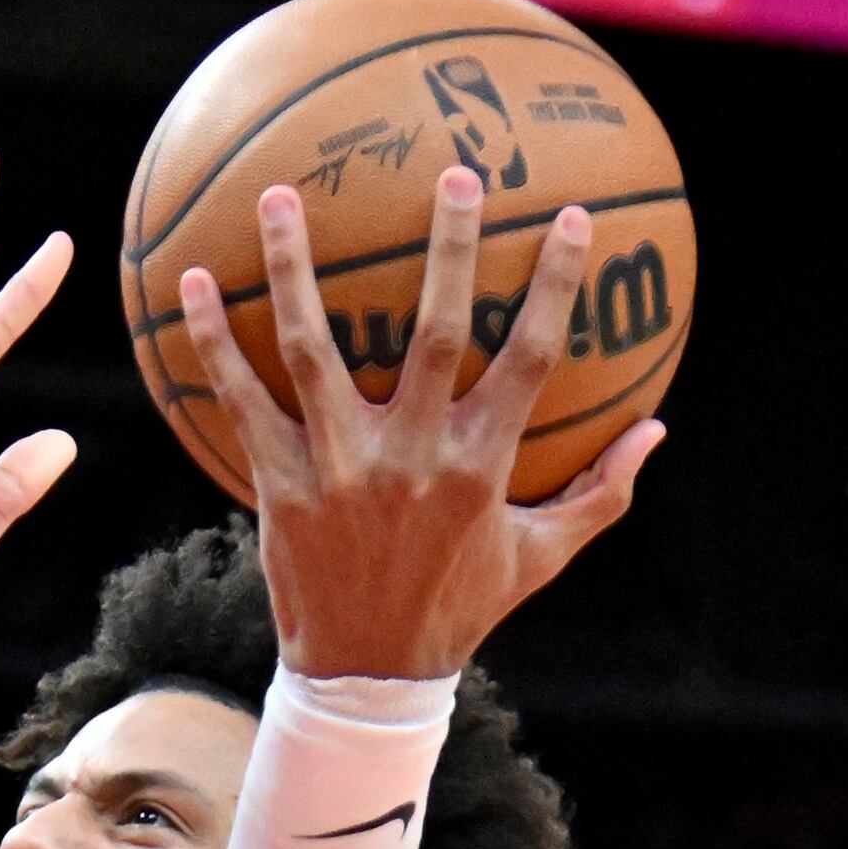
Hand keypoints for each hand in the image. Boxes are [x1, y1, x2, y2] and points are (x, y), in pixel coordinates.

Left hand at [178, 168, 663, 678]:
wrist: (368, 677)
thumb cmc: (458, 607)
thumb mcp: (538, 557)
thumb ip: (599, 493)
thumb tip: (657, 429)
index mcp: (481, 465)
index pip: (531, 358)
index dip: (555, 285)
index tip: (570, 217)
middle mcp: (412, 457)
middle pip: (435, 333)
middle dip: (449, 248)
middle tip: (453, 171)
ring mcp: (340, 468)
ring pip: (312, 349)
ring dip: (291, 267)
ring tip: (277, 194)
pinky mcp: (280, 484)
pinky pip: (240, 401)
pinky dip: (210, 342)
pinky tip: (191, 280)